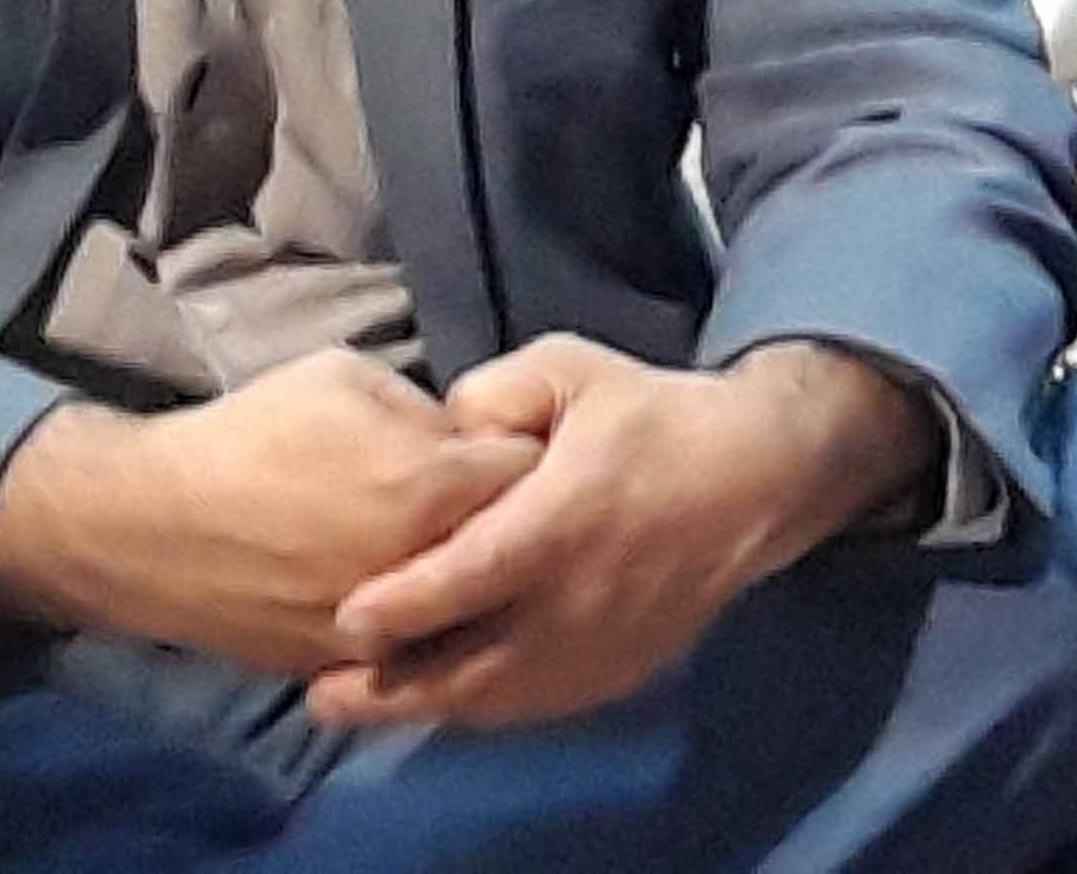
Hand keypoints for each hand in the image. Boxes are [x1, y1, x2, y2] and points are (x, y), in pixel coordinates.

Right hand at [0, 350, 536, 675]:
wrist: (143, 526)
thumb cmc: (247, 435)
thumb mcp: (347, 379)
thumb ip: (427, 412)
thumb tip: (467, 441)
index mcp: (430, 489)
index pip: (530, 469)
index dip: (519, 450)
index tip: (495, 444)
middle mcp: (420, 569)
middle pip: (512, 545)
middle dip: (505, 517)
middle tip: (469, 495)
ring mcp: (384, 628)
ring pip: (466, 602)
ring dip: (461, 572)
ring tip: (427, 539)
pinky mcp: (345, 663)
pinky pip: (411, 639)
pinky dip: (413, 614)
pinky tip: (388, 581)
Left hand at [306, 337, 935, 730]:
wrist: (755, 476)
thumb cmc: (652, 417)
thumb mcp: (572, 368)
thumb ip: (491, 394)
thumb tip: (437, 433)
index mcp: (567, 515)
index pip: (473, 575)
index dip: (406, 604)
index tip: (347, 615)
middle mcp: (584, 593)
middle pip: (474, 663)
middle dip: (391, 686)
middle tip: (321, 692)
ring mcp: (604, 640)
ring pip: (502, 696)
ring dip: (427, 706)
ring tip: (360, 704)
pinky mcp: (620, 667)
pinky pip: (539, 703)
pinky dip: (482, 708)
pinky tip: (440, 698)